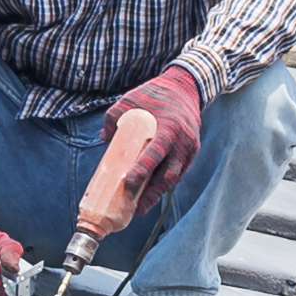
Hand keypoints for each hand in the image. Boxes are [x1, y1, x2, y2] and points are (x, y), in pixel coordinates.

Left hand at [82, 70, 205, 232]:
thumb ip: (114, 118)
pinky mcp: (192, 151)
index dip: (142, 171)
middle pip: (167, 175)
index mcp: (168, 128)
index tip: (128, 184)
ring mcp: (190, 147)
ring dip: (158, 193)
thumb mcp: (131, 99)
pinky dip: (165, 183)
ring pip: (174, 177)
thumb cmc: (155, 94)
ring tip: (142, 206)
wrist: (186, 88)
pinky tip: (153, 192)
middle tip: (136, 207)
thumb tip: (103, 138)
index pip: (155, 154)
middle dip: (152, 193)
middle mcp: (182, 141)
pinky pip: (179, 171)